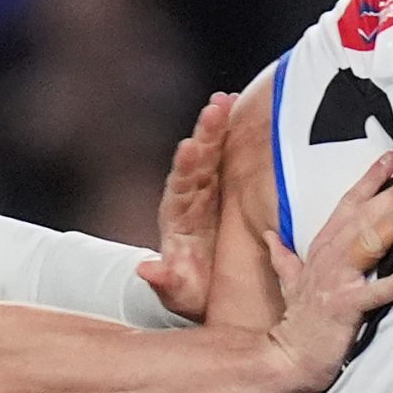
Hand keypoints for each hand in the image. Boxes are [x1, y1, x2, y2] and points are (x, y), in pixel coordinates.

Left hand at [136, 93, 231, 321]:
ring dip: (221, 125)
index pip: (179, 187)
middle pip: (198, 160)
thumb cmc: (194, 292)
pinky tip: (247, 106)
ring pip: (215, 152)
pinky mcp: (229, 186)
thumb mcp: (180, 293)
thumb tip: (145, 270)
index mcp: (178, 218)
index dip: (185, 167)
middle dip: (206, 134)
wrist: (211, 289)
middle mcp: (191, 196)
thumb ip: (165, 281)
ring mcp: (210, 187)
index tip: (189, 147)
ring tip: (230, 99)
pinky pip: (233, 156)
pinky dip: (238, 133)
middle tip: (215, 108)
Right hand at [264, 150, 392, 390]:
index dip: (367, 182)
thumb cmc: (298, 321)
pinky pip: (372, 294)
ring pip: (363, 246)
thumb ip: (283, 257)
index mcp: (320, 252)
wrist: (287, 357)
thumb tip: (270, 235)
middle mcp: (327, 261)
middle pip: (357, 220)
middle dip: (382, 194)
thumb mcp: (289, 282)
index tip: (388, 159)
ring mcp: (334, 283)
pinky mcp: (343, 307)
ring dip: (386, 223)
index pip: (345, 208)